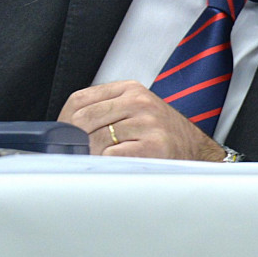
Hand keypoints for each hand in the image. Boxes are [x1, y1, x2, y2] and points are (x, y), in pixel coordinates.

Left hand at [58, 80, 228, 161]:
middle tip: (75, 155)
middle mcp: (140, 102)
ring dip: (89, 156)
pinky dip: (106, 165)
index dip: (63, 121)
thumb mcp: (136, 111)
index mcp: (131, 89)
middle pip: (82, 120)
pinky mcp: (153, 147)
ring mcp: (147, 123)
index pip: (79, 99)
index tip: (62, 137)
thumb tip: (61, 131)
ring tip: (97, 163)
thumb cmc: (160, 134)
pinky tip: (114, 167)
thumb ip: (105, 111)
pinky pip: (111, 156)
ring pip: (94, 140)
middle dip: (73, 141)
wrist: (195, 152)